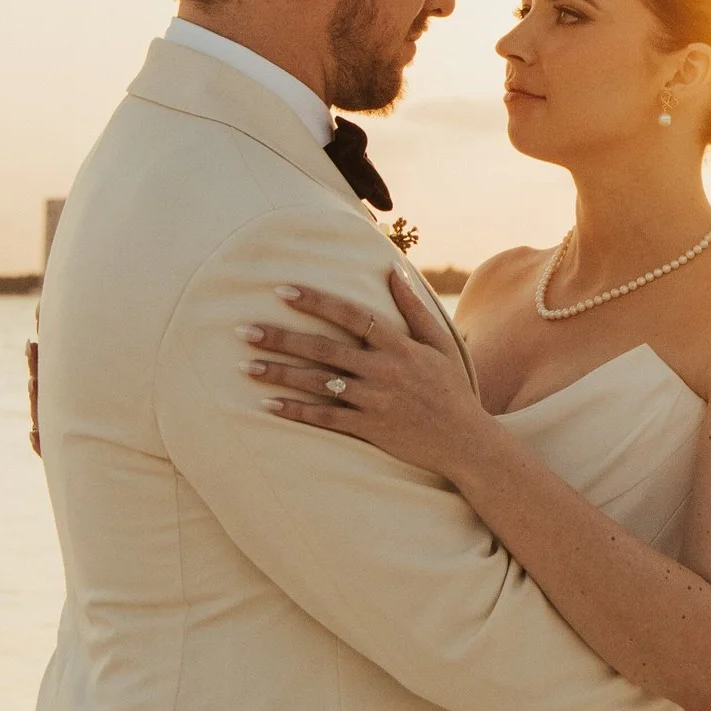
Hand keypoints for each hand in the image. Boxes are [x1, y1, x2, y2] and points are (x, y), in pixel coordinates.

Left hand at [243, 271, 497, 479]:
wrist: (466, 441)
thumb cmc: (451, 388)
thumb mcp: (440, 342)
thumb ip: (413, 307)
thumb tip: (391, 270)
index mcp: (399, 345)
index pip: (351, 315)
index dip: (316, 301)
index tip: (282, 291)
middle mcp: (384, 370)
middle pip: (324, 348)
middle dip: (282, 338)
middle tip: (244, 330)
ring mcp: (375, 401)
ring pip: (319, 384)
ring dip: (280, 374)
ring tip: (246, 366)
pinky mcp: (370, 429)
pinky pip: (326, 418)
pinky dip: (296, 412)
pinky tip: (268, 405)